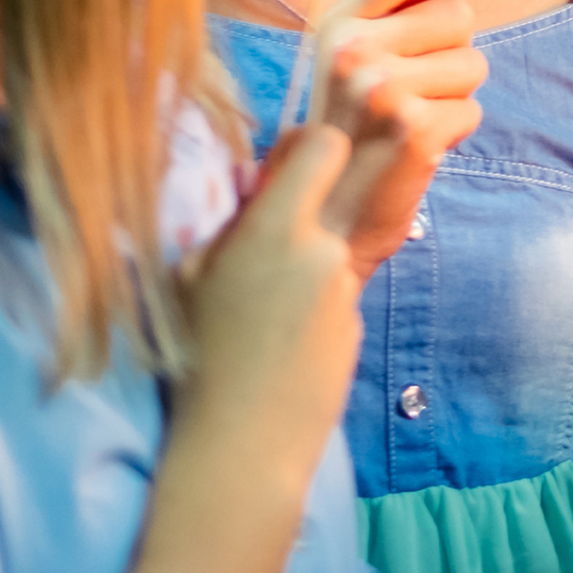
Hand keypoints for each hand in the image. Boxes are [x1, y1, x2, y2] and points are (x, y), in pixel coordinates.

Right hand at [174, 124, 362, 485]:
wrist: (243, 441)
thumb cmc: (198, 355)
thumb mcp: (194, 276)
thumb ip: (236, 222)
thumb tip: (262, 183)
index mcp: (274, 230)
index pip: (324, 143)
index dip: (315, 138)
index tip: (296, 154)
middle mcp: (323, 249)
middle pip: (377, 164)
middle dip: (379, 139)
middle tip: (373, 131)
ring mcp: (347, 283)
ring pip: (352, 224)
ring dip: (330, 223)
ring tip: (283, 267)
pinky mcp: (358, 313)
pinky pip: (344, 274)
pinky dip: (323, 279)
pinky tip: (289, 320)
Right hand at [311, 0, 487, 277]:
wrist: (323, 221)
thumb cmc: (350, 133)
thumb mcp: (350, 61)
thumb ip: (393, 17)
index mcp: (338, 24)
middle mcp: (354, 50)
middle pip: (458, 14)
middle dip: (453, 50)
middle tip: (413, 89)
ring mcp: (382, 90)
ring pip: (473, 64)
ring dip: (454, 96)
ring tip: (408, 121)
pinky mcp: (414, 131)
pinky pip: (472, 111)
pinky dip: (455, 133)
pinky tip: (415, 149)